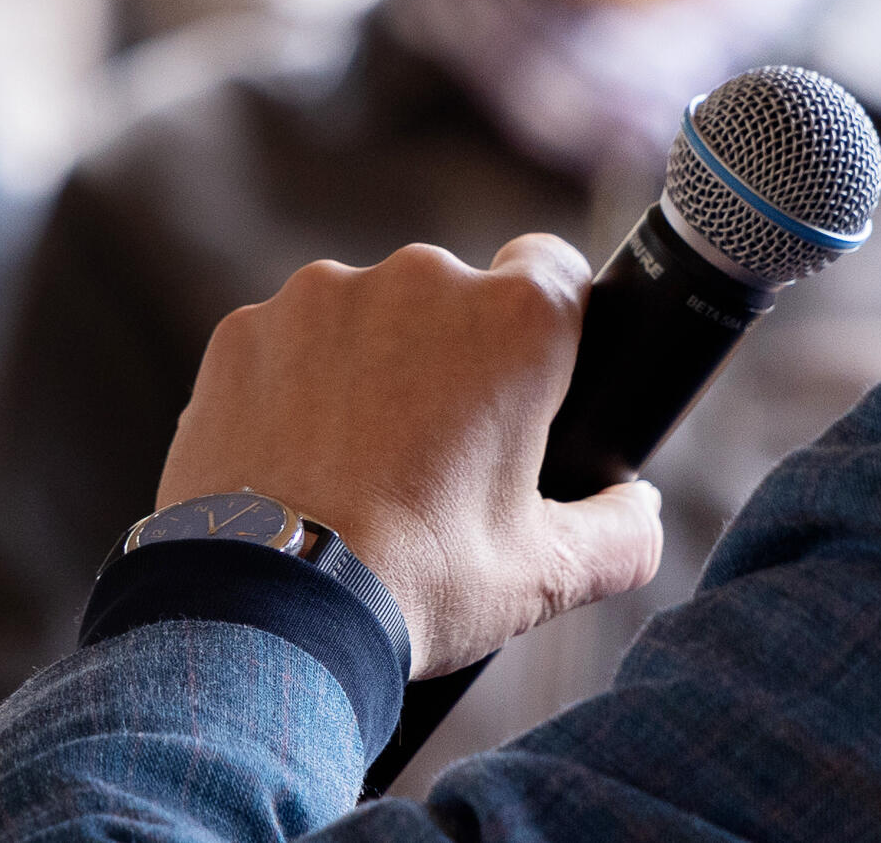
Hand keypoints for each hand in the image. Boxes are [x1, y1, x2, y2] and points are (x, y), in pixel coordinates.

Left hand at [155, 236, 667, 677]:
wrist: (266, 610)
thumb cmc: (417, 584)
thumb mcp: (546, 574)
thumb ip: (622, 532)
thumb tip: (638, 509)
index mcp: (514, 322)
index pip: (554, 269)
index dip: (547, 325)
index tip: (526, 383)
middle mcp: (419, 280)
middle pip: (453, 299)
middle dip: (450, 360)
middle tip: (435, 457)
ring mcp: (321, 297)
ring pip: (366, 319)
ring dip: (370, 370)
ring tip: (355, 468)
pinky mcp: (243, 329)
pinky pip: (287, 345)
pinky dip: (293, 389)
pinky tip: (294, 462)